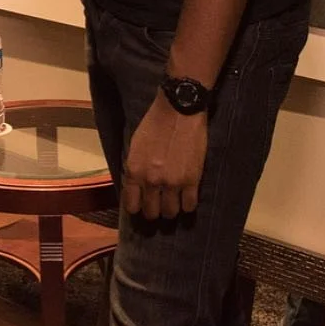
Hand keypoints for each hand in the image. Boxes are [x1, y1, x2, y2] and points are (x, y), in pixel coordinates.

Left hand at [122, 91, 206, 218]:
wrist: (178, 112)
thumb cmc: (153, 125)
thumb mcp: (135, 146)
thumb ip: (135, 168)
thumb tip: (136, 187)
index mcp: (134, 171)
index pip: (131, 204)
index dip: (135, 208)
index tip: (139, 208)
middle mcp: (152, 181)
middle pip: (152, 212)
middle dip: (153, 211)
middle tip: (156, 206)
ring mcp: (173, 183)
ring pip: (171, 213)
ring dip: (170, 210)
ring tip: (171, 202)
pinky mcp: (192, 181)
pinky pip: (190, 206)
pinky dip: (187, 206)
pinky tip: (185, 198)